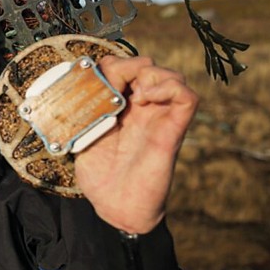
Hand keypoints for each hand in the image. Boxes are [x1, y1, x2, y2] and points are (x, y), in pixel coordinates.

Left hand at [73, 55, 197, 234]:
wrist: (114, 205)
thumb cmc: (99, 174)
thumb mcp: (83, 131)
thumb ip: (85, 106)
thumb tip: (83, 80)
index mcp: (123, 107)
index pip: (126, 67)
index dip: (113, 64)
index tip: (95, 79)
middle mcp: (144, 109)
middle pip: (149, 66)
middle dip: (130, 66)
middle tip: (115, 86)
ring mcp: (160, 118)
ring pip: (173, 76)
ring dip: (151, 75)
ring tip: (133, 94)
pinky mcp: (173, 130)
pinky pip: (187, 97)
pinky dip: (169, 88)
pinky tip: (146, 99)